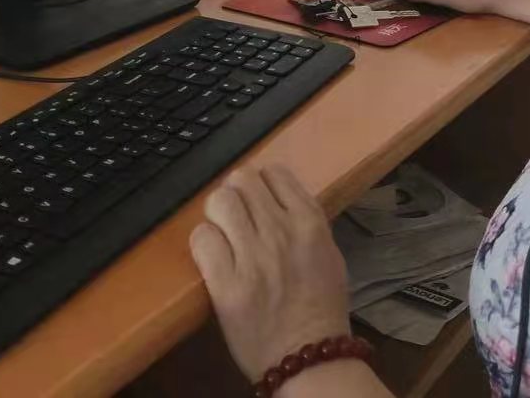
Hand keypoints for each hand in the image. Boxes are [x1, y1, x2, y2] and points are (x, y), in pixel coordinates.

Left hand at [190, 167, 351, 382]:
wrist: (309, 357)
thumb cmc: (322, 307)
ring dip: (218, 214)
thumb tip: (276, 199)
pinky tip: (213, 256)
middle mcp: (281, 232)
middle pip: (242, 180)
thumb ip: (304, 222)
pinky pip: (202, 238)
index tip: (258, 199)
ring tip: (223, 233)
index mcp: (310, 223)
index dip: (262, 183)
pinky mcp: (225, 283)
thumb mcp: (328, 253)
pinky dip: (204, 242)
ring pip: (219, 202)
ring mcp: (252, 257)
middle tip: (237, 215)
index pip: (274, 173)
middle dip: (237, 194)